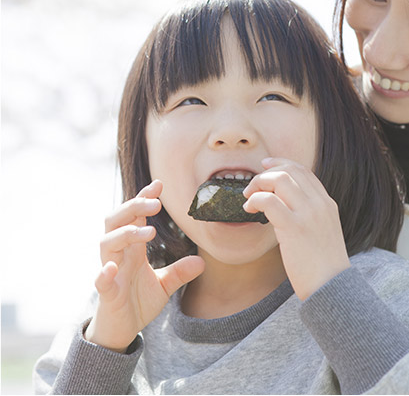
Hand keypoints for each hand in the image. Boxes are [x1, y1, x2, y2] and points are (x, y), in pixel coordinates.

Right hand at [85, 180, 204, 351]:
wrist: (121, 331)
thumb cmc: (137, 302)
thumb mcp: (164, 285)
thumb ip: (180, 272)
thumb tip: (202, 261)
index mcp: (132, 249)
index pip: (134, 217)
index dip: (143, 199)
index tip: (159, 184)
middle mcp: (118, 255)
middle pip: (116, 221)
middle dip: (133, 207)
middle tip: (155, 203)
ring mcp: (110, 272)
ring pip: (107, 243)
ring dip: (126, 233)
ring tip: (149, 233)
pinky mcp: (106, 294)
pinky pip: (100, 281)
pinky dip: (103, 273)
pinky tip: (110, 267)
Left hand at [243, 158, 350, 300]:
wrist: (332, 287)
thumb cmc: (323, 266)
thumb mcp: (323, 232)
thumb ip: (309, 216)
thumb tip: (283, 206)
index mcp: (327, 204)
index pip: (304, 171)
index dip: (282, 164)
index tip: (267, 166)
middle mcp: (319, 204)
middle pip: (290, 170)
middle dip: (267, 173)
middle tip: (252, 185)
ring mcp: (308, 214)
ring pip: (280, 179)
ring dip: (259, 184)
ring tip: (248, 197)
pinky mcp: (294, 228)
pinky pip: (269, 201)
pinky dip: (255, 199)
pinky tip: (249, 209)